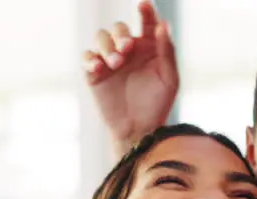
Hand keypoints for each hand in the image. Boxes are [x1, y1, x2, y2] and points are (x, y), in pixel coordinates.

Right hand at [82, 1, 178, 153]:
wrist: (139, 129)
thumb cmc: (157, 104)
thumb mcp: (169, 78)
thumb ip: (166, 51)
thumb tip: (164, 25)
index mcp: (148, 46)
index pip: (146, 22)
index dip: (145, 11)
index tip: (144, 5)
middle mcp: (127, 49)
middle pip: (119, 28)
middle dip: (121, 34)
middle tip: (127, 48)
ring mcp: (110, 60)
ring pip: (101, 38)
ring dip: (107, 46)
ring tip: (116, 63)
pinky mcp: (95, 74)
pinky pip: (87, 58)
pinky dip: (91, 59)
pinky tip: (99, 68)